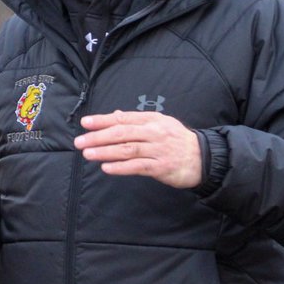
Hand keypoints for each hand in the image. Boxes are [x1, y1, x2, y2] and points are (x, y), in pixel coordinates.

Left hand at [74, 110, 201, 188]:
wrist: (204, 158)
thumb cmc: (176, 140)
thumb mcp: (159, 124)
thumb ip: (136, 121)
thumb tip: (115, 115)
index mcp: (152, 120)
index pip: (123, 119)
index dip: (102, 120)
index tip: (85, 123)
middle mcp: (154, 133)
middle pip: (121, 134)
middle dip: (98, 137)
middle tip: (80, 141)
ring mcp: (158, 150)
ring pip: (127, 150)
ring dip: (105, 152)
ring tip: (88, 154)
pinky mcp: (161, 167)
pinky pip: (137, 167)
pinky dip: (120, 167)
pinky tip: (106, 168)